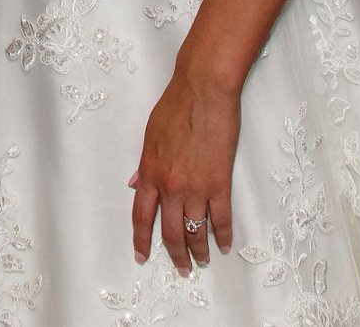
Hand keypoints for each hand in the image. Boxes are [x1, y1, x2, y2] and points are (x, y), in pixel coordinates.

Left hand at [130, 68, 238, 274]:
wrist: (202, 91)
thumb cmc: (175, 107)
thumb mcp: (150, 136)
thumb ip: (144, 165)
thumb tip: (136, 185)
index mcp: (150, 172)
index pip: (141, 216)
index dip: (141, 240)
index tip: (142, 256)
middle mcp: (170, 186)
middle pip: (170, 232)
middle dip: (175, 255)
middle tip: (182, 268)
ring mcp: (196, 187)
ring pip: (195, 231)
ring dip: (199, 251)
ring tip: (202, 261)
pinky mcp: (219, 184)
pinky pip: (220, 219)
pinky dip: (222, 236)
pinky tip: (223, 245)